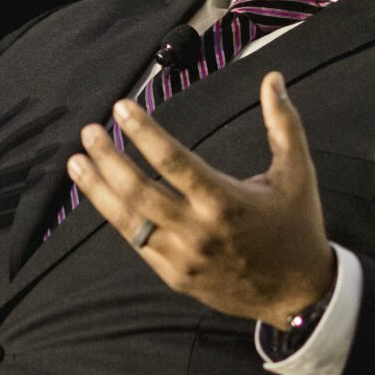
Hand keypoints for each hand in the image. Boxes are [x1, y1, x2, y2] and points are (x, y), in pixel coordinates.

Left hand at [65, 71, 333, 321]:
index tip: (120, 108)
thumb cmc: (296, 226)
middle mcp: (199, 231)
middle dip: (108, 159)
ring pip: (129, 221)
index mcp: (226, 202)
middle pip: (139, 191)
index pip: (174, 161)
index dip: (143, 133)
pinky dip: (117, 217)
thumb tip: (272, 78)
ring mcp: (183, 258)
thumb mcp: (297, 173)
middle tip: (89, 132)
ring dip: (98, 189)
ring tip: (77, 162)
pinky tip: (101, 195)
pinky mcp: (175, 276)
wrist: (298, 296)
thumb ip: (283, 124)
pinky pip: (137, 243)